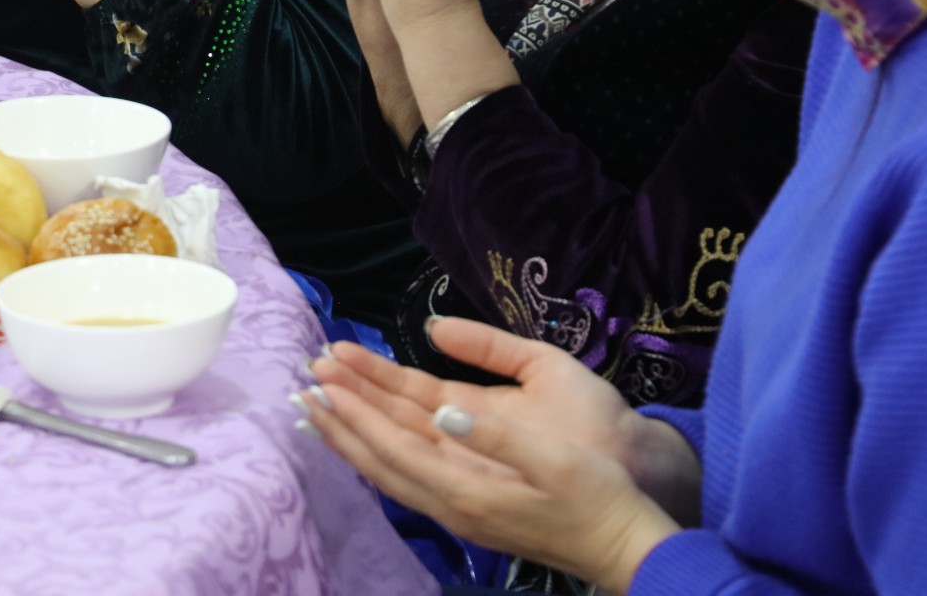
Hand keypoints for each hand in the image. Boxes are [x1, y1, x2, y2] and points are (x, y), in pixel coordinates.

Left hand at [302, 319, 688, 588]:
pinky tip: (368, 443)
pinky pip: (407, 481)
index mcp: (467, 489)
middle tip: (303, 386)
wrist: (622, 545)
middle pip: (379, 461)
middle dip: (340, 423)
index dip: (358, 411)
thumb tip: (443, 409)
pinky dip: (378, 456)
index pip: (396, 444)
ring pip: (388, 474)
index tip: (325, 380)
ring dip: (352, 440)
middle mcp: (452, 505)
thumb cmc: (594, 493)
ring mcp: (458, 514)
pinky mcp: (468, 512)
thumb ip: (496, 434)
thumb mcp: (552, 457)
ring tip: (319, 411)